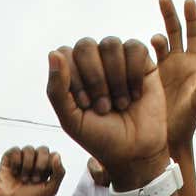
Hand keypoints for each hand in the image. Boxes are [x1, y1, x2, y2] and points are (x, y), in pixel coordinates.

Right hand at [0, 146, 64, 195]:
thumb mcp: (51, 190)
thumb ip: (59, 173)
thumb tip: (57, 156)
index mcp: (47, 166)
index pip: (54, 155)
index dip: (49, 166)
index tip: (43, 179)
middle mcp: (35, 160)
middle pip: (43, 149)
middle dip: (40, 165)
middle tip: (34, 179)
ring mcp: (22, 158)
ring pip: (29, 149)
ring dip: (27, 166)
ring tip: (23, 179)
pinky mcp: (10, 158)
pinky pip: (16, 150)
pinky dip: (16, 162)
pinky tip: (14, 172)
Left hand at [47, 37, 169, 189]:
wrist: (135, 151)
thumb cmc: (100, 137)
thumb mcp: (71, 120)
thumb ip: (57, 90)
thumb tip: (53, 53)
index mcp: (72, 74)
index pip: (64, 53)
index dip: (74, 77)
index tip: (85, 105)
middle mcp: (93, 62)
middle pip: (85, 45)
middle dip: (94, 78)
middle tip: (103, 107)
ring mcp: (117, 60)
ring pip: (110, 43)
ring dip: (115, 78)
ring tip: (120, 104)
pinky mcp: (142, 62)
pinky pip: (135, 47)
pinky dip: (133, 73)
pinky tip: (135, 95)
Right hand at [150, 0, 195, 150]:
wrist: (168, 137)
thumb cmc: (187, 122)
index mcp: (194, 65)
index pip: (194, 35)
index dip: (192, 17)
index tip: (188, 0)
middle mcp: (179, 62)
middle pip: (176, 32)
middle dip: (170, 14)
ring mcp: (163, 69)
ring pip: (160, 43)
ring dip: (157, 34)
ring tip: (155, 39)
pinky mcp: (148, 77)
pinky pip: (144, 58)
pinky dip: (141, 52)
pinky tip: (138, 53)